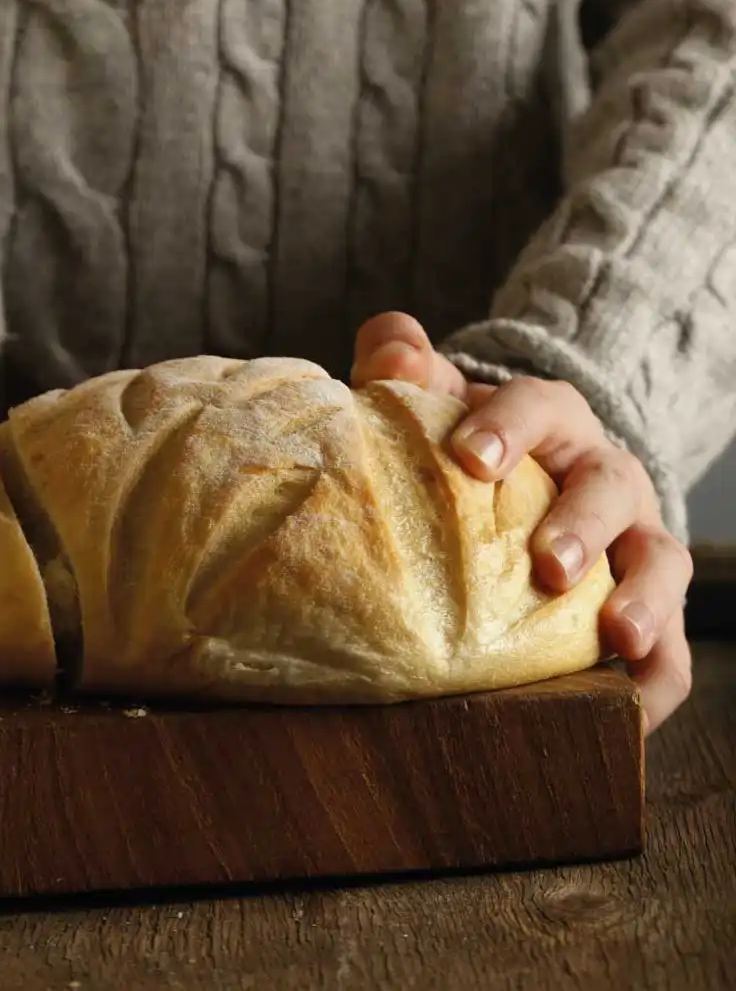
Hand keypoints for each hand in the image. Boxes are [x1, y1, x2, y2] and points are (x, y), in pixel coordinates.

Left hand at [351, 311, 692, 734]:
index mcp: (550, 419)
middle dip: (583, 523)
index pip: (538, 405)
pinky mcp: (649, 603)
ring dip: (646, 599)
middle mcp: (603, 473)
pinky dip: (658, 679)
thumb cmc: (469, 443)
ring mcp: (635, 538)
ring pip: (660, 561)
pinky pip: (672, 648)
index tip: (470, 459)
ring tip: (616, 635)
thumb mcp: (436, 398)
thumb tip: (392, 349)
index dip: (509, 426)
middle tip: (547, 564)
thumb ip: (404, 366)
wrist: (523, 478)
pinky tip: (629, 715)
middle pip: (610, 486)